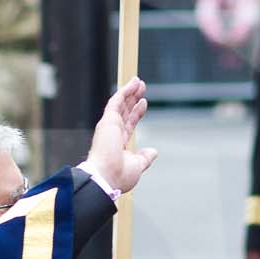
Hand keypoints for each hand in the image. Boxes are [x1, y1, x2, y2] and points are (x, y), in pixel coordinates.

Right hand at [83, 79, 154, 193]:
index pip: (128, 124)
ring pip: (120, 103)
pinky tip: (133, 83)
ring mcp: (109, 126)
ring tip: (138, 80)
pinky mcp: (107, 120)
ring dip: (129, 91)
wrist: (106, 177)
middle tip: (141, 86)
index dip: (136, 113)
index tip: (143, 103)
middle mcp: (112, 134)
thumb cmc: (118, 176)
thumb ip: (145, 158)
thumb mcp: (137, 166)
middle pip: (124, 111)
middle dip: (132, 98)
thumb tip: (153, 151)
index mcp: (117, 145)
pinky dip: (125, 91)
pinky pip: (116, 101)